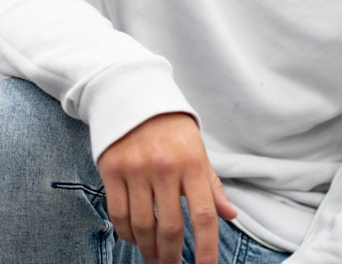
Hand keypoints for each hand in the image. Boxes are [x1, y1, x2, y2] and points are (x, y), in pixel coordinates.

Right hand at [97, 112, 238, 263]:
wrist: (132, 93)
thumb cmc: (170, 126)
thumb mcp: (198, 149)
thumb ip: (211, 185)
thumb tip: (230, 215)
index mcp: (192, 162)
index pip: (204, 215)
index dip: (207, 248)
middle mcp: (164, 167)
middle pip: (170, 227)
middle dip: (172, 257)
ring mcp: (135, 169)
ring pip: (142, 225)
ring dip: (149, 249)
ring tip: (154, 259)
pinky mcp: (111, 169)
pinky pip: (118, 213)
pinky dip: (127, 233)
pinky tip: (134, 238)